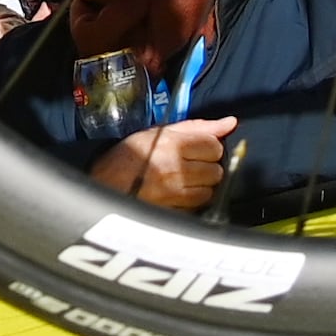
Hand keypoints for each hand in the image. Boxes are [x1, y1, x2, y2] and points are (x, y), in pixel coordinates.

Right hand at [87, 117, 237, 214]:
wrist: (105, 183)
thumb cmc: (130, 154)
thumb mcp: (161, 131)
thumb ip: (198, 126)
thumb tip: (230, 122)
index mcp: (174, 145)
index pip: (215, 146)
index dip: (208, 146)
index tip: (198, 148)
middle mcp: (177, 170)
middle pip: (216, 170)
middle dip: (207, 167)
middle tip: (189, 164)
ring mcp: (176, 195)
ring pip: (209, 191)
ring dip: (201, 186)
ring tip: (183, 180)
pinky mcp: (174, 213)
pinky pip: (197, 207)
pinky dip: (192, 201)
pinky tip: (178, 194)